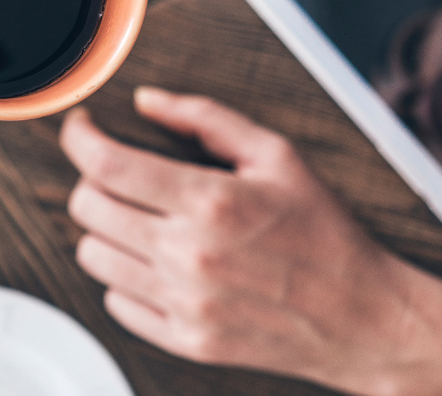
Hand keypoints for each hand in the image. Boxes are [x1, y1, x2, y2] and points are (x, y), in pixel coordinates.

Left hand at [61, 88, 441, 395]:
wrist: (363, 317)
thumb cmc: (325, 235)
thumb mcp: (277, 156)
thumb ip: (206, 118)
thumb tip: (148, 101)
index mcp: (211, 202)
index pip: (106, 164)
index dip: (79, 138)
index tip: (82, 129)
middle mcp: (190, 254)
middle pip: (87, 207)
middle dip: (93, 180)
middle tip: (119, 174)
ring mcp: (184, 303)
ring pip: (92, 255)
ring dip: (105, 230)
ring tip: (141, 219)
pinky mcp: (185, 340)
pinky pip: (115, 302)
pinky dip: (124, 278)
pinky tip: (156, 262)